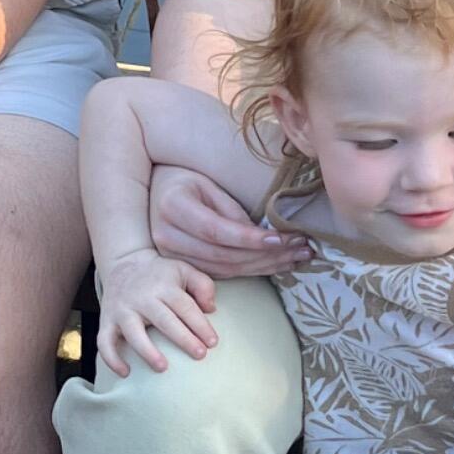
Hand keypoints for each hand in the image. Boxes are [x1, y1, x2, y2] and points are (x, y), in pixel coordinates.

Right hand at [96, 249, 218, 376]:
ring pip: (133, 333)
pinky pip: (104, 342)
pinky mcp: (107, 321)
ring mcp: (122, 311)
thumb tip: (211, 309)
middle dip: (183, 339)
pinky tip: (125, 373)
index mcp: (164, 286)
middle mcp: (142, 299)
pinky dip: (111, 358)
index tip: (212, 343)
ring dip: (148, 351)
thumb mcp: (184, 269)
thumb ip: (203, 285)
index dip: (201, 325)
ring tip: (163, 367)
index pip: (185, 307)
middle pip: (164, 320)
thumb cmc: (160, 273)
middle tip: (200, 355)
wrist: (123, 264)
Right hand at [148, 165, 308, 279]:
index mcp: (173, 206)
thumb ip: (231, 211)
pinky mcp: (180, 266)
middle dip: (267, 256)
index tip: (283, 239)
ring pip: (224, 269)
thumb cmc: (185, 180)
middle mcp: (167, 235)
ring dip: (264, 266)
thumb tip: (265, 238)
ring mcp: (170, 255)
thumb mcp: (208, 184)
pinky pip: (220, 274)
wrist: (153, 191)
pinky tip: (274, 264)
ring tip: (296, 257)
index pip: (217, 231)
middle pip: (223, 256)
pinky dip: (250, 271)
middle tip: (301, 249)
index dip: (251, 239)